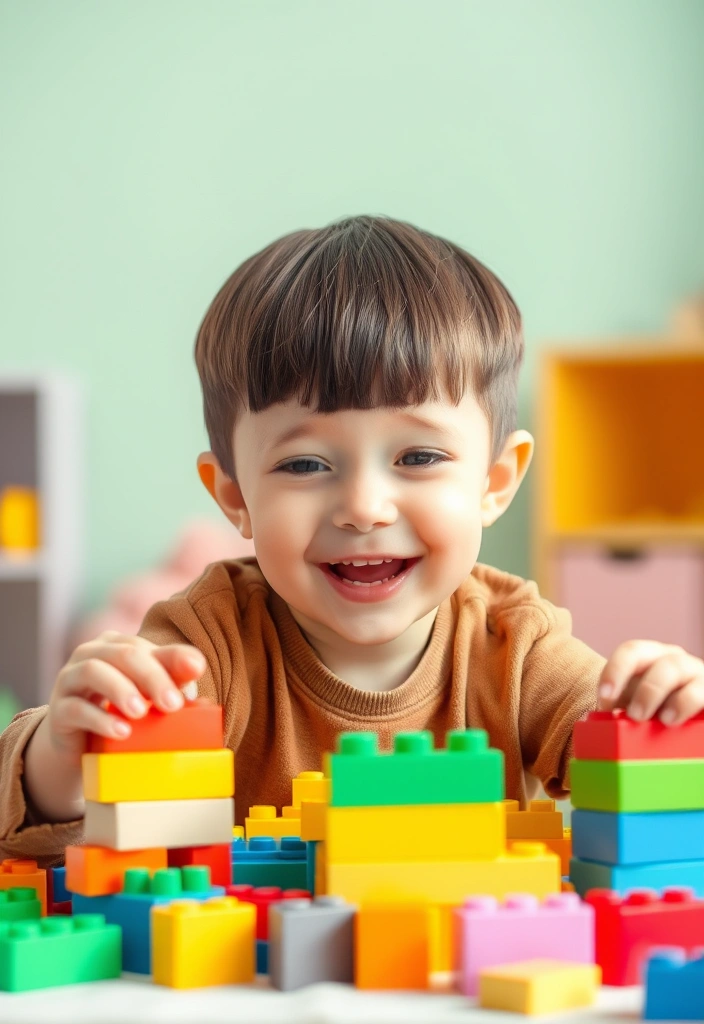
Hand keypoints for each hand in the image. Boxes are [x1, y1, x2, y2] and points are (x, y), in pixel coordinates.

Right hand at [48, 630, 206, 758]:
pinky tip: (121, 732)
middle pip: (124, 654)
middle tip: (173, 704)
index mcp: (118, 645)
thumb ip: (172, 685)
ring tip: (141, 713)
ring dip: (121, 690)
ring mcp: (70, 679)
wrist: (80, 746)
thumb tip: (198, 688)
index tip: (196, 673)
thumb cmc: (122, 713)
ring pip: (93, 672)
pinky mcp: (58, 710)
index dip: (173, 658)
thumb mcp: (149, 698)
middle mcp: (92, 654)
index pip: (147, 646)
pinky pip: (75, 709)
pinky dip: (100, 719)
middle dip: (152, 677)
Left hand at [597, 639, 703, 725]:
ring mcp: (696, 676)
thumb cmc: (648, 711)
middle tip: (636, 716)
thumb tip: (602, 731)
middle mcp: (675, 660)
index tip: (604, 698)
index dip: (616, 672)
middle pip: (664, 665)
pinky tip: (683, 722)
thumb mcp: (631, 706)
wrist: (682, 717)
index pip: (631, 652)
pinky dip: (692, 705)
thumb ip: (617, 711)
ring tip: (666, 721)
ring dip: (677, 699)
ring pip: (689, 679)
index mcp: (648, 656)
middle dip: (649, 690)